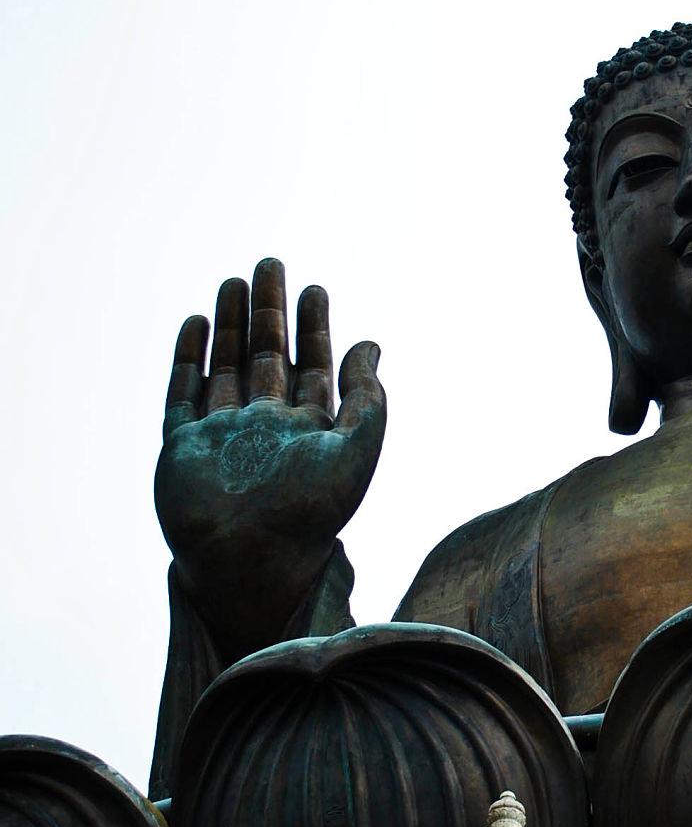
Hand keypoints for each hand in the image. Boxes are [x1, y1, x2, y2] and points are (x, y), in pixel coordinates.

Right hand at [154, 257, 385, 657]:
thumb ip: (366, 397)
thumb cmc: (310, 513)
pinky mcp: (183, 448)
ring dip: (230, 326)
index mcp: (308, 434)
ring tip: (235, 281)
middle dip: (269, 313)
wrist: (251, 561)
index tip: (315, 289)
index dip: (314, 328)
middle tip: (272, 265)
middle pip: (266, 358)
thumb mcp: (355, 448)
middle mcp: (264, 431)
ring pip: (226, 368)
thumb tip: (372, 344)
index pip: (313, 368)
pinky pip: (184, 394)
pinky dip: (189, 358)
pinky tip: (197, 323)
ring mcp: (222, 438)